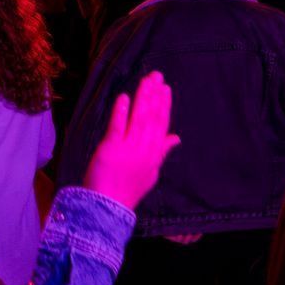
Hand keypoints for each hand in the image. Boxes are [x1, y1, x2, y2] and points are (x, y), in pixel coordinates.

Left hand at [81, 71, 179, 210]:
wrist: (108, 207)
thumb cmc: (128, 190)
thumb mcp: (151, 172)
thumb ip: (162, 152)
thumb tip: (176, 138)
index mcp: (154, 154)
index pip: (162, 125)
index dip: (164, 105)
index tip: (166, 89)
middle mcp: (144, 149)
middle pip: (152, 117)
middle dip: (155, 95)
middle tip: (157, 76)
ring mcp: (128, 149)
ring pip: (138, 119)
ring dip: (142, 98)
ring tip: (146, 81)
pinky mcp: (110, 149)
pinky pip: (117, 127)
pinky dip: (121, 112)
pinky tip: (124, 97)